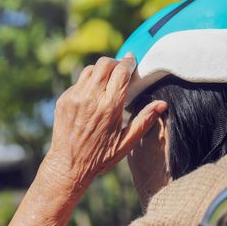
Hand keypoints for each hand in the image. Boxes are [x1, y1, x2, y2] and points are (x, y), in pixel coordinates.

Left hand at [45, 53, 167, 190]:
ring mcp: (74, 97)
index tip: (132, 60)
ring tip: (107, 81)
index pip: (121, 72)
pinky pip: (78, 82)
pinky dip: (88, 83)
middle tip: (121, 70)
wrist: (68, 165)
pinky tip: (93, 95)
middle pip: (105, 64)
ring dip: (101, 71)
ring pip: (90, 69)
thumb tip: (162, 104)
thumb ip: (144, 120)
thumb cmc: (100, 157)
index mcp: (109, 107)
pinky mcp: (63, 100)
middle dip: (115, 63)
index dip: (128, 62)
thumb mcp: (126, 142)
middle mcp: (91, 98)